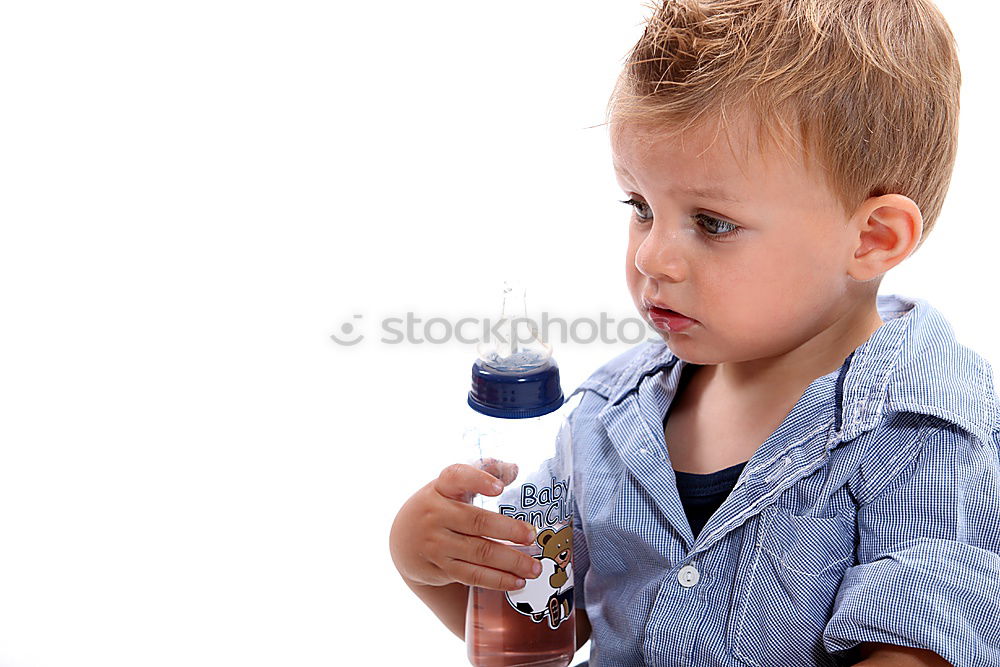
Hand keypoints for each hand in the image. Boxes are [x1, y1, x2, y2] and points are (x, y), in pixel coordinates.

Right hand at [389, 463, 541, 591]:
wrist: (404, 539)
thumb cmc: (440, 506)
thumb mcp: (452, 486)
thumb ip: (482, 471)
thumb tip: (514, 469)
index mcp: (441, 487)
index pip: (458, 477)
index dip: (479, 480)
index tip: (500, 488)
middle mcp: (435, 514)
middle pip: (477, 522)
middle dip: (508, 530)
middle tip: (531, 536)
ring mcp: (435, 543)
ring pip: (479, 553)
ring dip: (511, 561)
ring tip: (533, 567)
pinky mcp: (440, 567)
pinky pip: (473, 575)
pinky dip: (497, 580)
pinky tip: (517, 581)